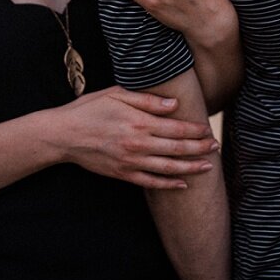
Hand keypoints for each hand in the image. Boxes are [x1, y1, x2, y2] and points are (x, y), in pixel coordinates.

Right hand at [48, 86, 219, 189]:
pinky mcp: (123, 174)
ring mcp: (131, 162)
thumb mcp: (116, 95)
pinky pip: (150, 182)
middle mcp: (138, 144)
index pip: (175, 128)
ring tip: (208, 167)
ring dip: (191, 168)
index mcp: (138, 122)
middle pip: (177, 149)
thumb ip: (147, 100)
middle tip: (216, 147)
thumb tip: (174, 105)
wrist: (64, 135)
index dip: (194, 130)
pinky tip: (182, 184)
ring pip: (168, 168)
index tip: (207, 128)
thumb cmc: (89, 109)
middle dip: (200, 148)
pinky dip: (168, 184)